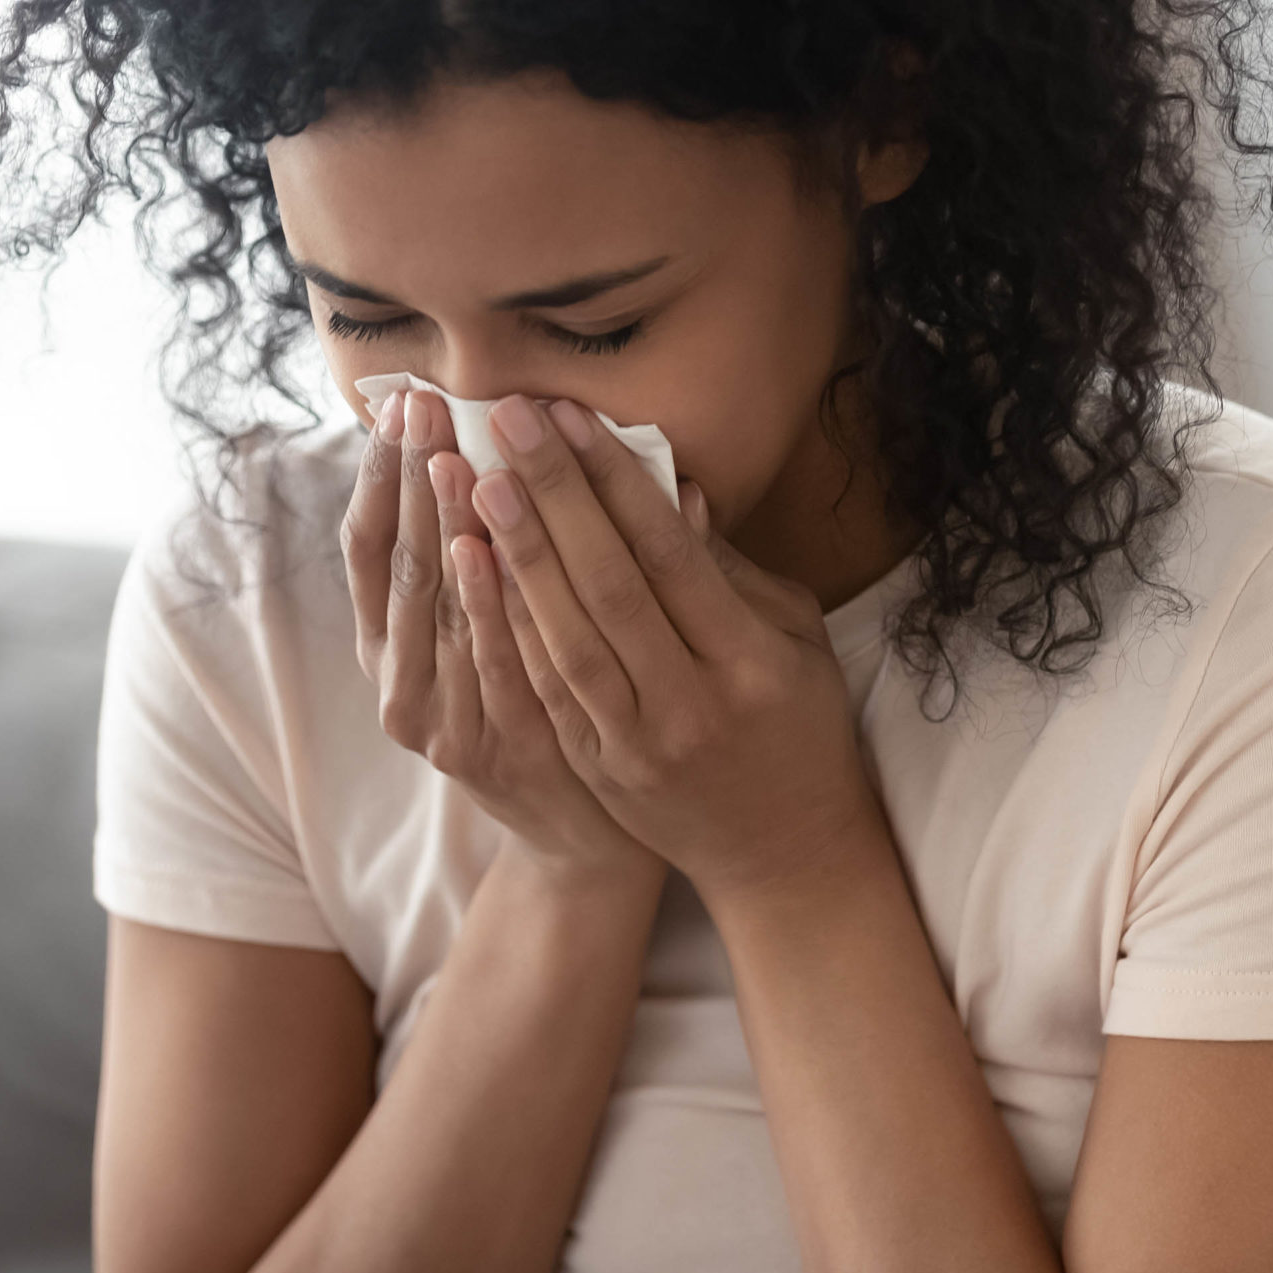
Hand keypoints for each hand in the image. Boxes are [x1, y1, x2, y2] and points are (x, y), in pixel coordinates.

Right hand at [339, 386, 667, 893]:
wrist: (585, 832)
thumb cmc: (552, 701)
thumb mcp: (508, 623)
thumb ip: (502, 545)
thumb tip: (522, 434)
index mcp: (392, 642)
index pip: (367, 542)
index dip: (380, 472)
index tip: (399, 402)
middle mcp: (397, 679)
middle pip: (395, 563)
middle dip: (408, 478)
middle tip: (421, 405)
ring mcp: (435, 720)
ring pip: (432, 610)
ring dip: (439, 528)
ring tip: (448, 456)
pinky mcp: (481, 754)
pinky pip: (481, 664)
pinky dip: (481, 606)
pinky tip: (481, 550)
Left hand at [460, 391, 879, 905]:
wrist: (783, 854)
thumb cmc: (798, 723)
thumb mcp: (794, 637)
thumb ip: (729, 569)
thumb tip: (672, 490)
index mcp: (751, 661)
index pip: (670, 556)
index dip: (616, 483)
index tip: (572, 418)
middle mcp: (691, 704)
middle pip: (608, 587)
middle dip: (552, 496)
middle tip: (507, 423)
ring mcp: (637, 744)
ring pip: (565, 639)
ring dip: (515, 554)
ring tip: (474, 481)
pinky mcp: (597, 768)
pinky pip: (544, 688)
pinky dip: (509, 624)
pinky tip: (474, 568)